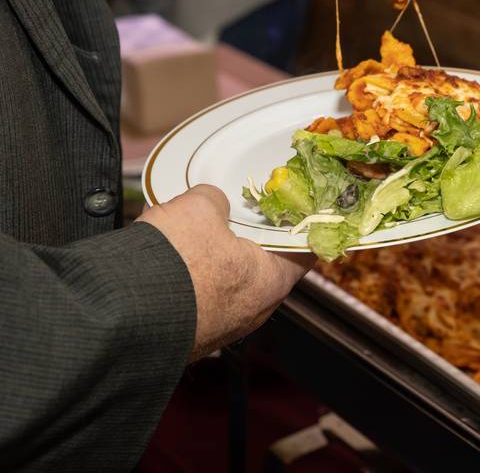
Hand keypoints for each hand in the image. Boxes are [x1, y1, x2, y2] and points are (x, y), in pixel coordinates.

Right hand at [137, 184, 314, 360]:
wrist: (119, 319)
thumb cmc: (175, 264)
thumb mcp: (197, 210)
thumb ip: (213, 200)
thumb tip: (211, 202)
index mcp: (273, 281)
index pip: (304, 249)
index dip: (299, 224)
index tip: (292, 209)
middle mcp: (255, 311)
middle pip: (263, 264)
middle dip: (247, 238)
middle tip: (234, 214)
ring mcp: (223, 327)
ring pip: (227, 282)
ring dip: (211, 257)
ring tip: (186, 231)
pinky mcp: (191, 335)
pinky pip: (199, 298)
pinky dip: (189, 277)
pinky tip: (165, 257)